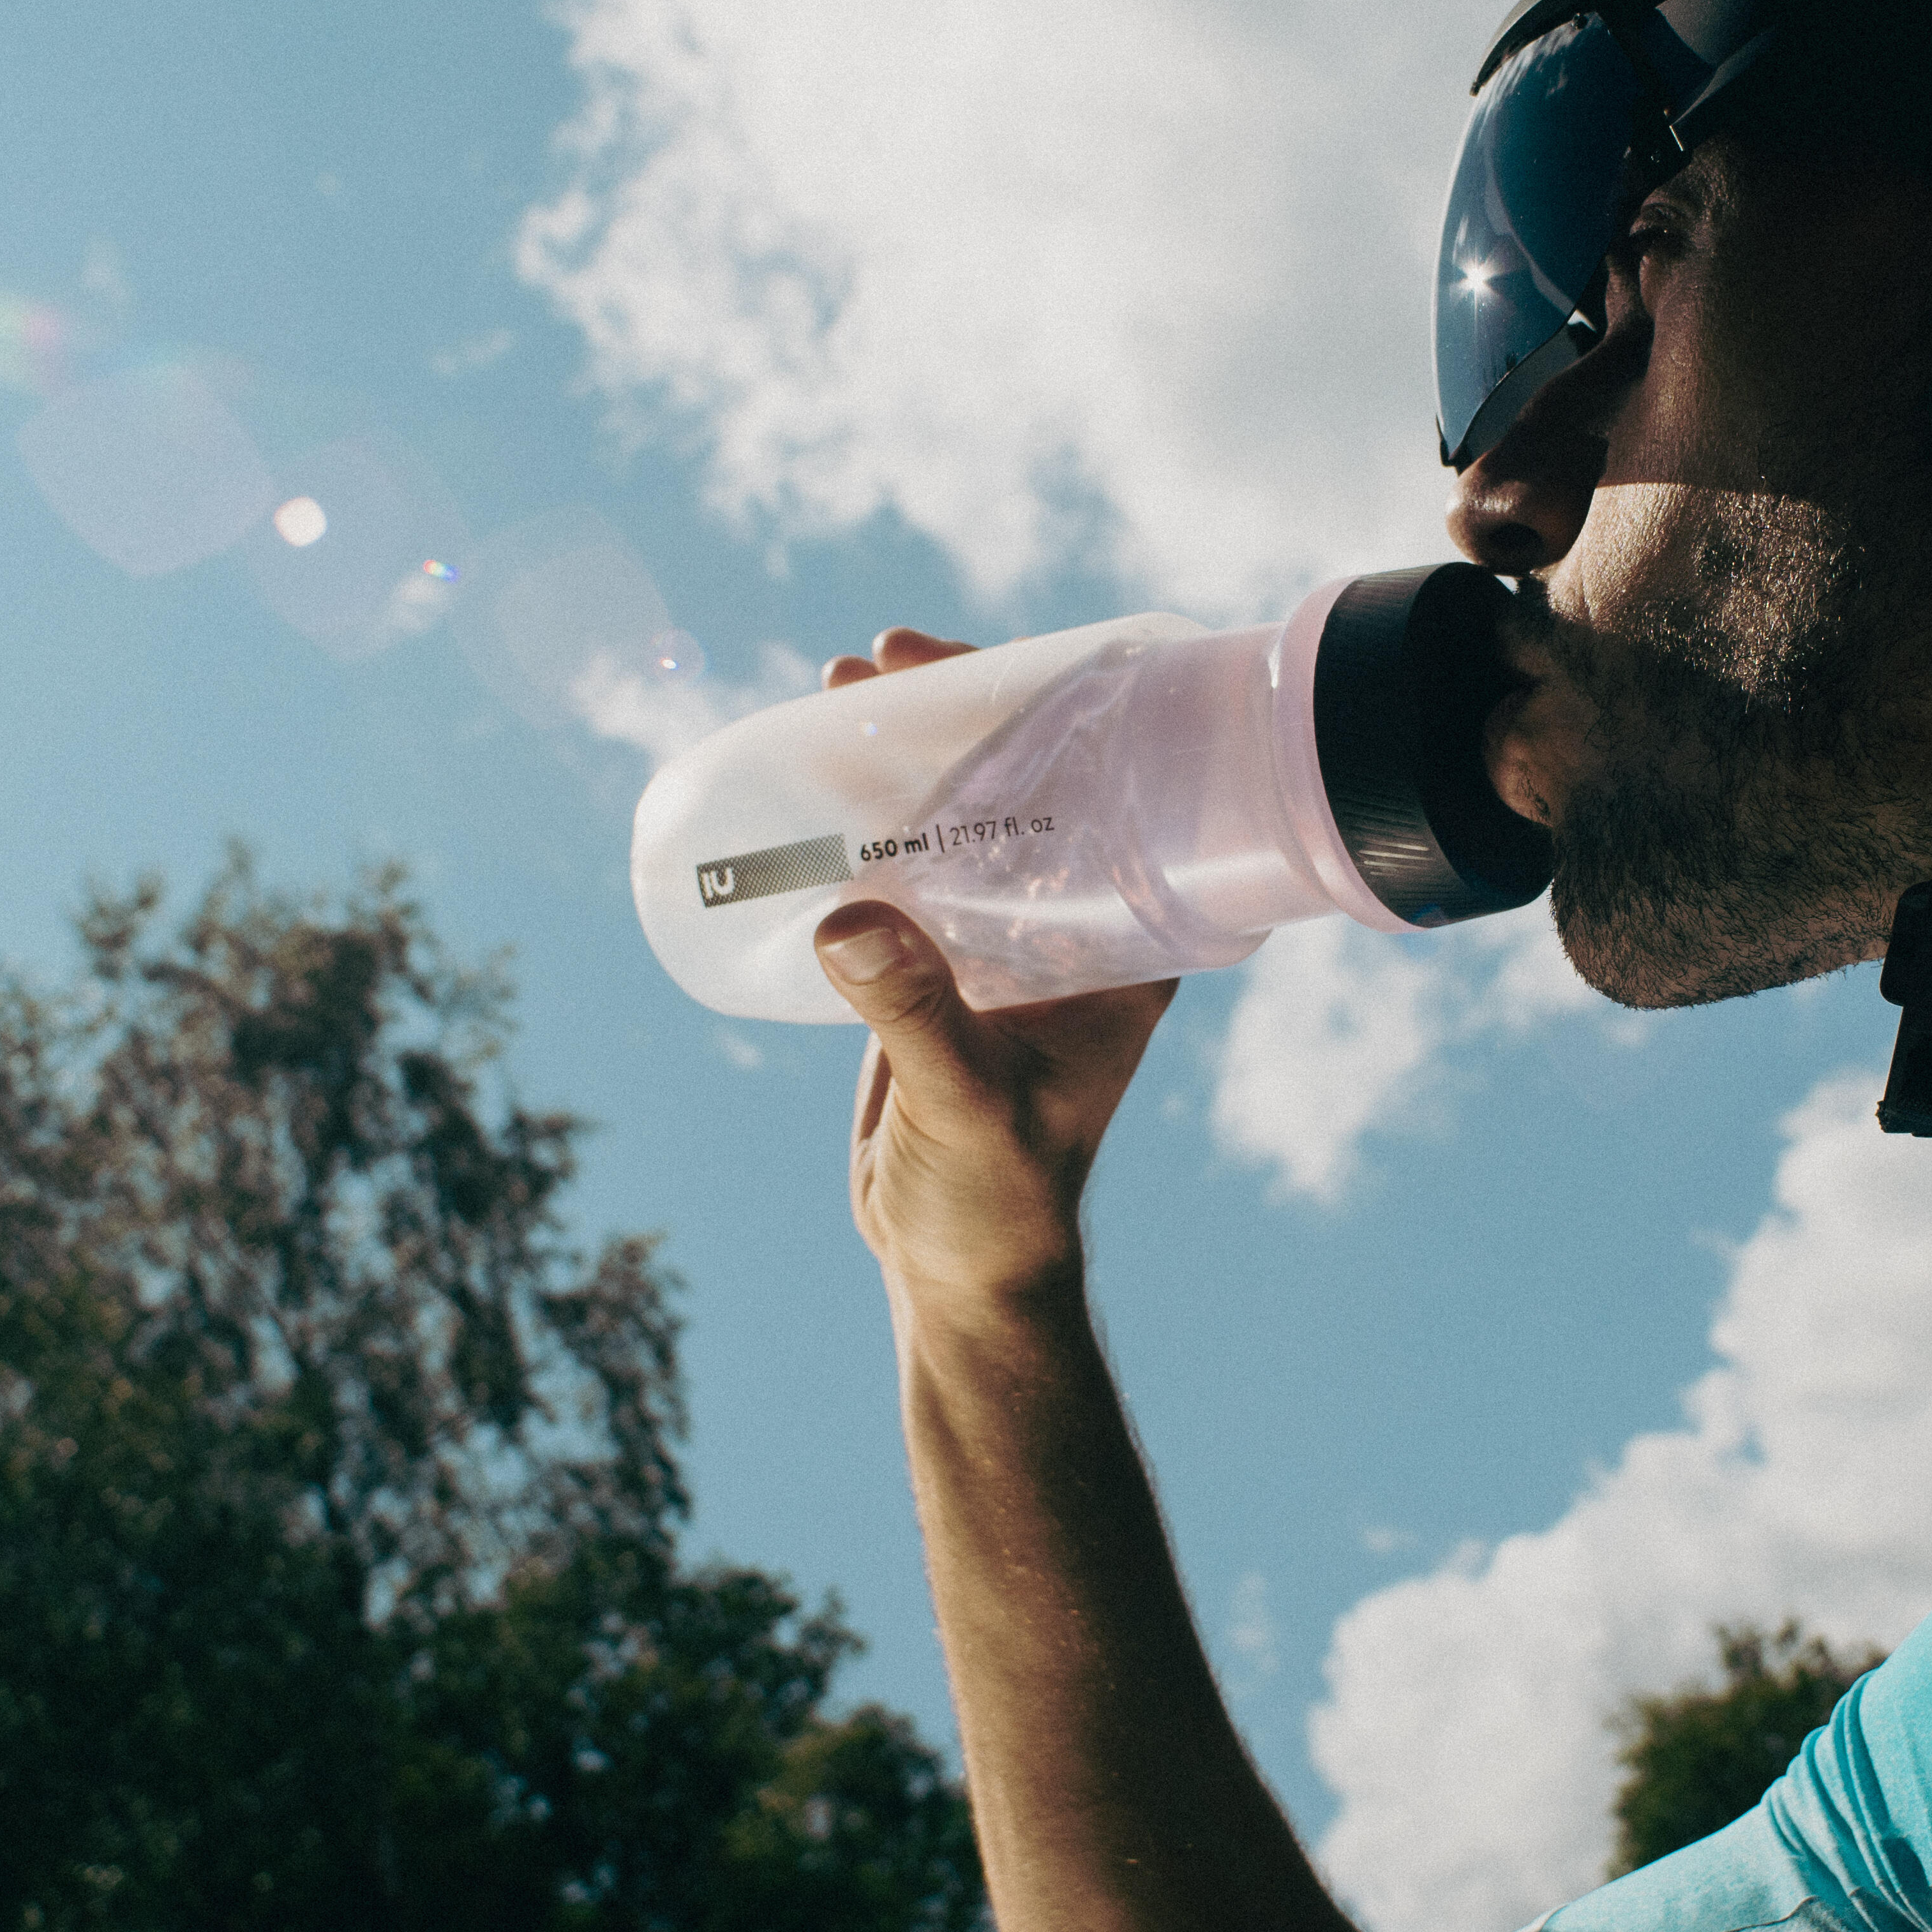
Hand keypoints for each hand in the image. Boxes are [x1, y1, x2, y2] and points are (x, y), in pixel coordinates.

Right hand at [814, 631, 1179, 1321]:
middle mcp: (1072, 928)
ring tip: (832, 692)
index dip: (1042, 714)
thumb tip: (847, 920)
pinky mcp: (935, 966)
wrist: (961, 1269)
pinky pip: (902, 868)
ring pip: (956, 816)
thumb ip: (915, 1016)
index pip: (1101, 794)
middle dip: (955, 711)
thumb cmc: (999, 1199)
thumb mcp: (965, 1104)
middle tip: (875, 662)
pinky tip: (808, 778)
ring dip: (899, 753)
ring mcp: (1001, 940)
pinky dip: (859, 819)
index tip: (964, 667)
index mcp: (1123, 943)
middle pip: (1023, 783)